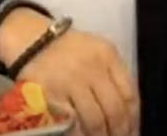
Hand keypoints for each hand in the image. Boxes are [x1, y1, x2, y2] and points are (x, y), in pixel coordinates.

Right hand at [0, 8, 139, 135]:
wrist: (32, 40)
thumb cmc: (69, 49)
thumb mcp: (97, 51)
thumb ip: (113, 75)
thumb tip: (128, 112)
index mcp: (107, 54)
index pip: (129, 94)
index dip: (133, 119)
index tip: (132, 131)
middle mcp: (92, 67)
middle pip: (115, 110)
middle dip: (119, 132)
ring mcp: (71, 81)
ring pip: (95, 121)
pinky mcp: (52, 94)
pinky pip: (72, 123)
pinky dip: (80, 134)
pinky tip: (83, 134)